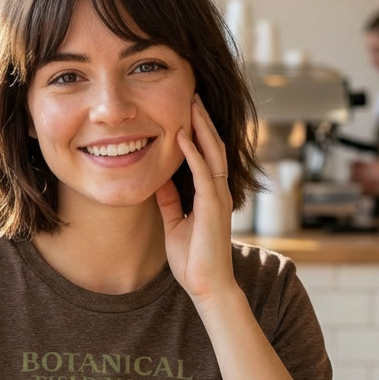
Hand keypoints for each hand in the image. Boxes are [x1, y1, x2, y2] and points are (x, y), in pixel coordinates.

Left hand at [155, 94, 236, 303]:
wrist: (206, 286)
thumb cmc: (192, 260)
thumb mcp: (174, 223)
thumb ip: (170, 201)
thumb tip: (159, 180)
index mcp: (209, 194)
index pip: (205, 154)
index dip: (196, 132)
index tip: (185, 110)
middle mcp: (218, 191)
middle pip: (212, 146)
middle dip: (202, 120)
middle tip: (191, 93)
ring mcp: (218, 197)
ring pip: (212, 152)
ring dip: (201, 127)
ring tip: (191, 103)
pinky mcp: (214, 207)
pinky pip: (204, 172)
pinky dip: (193, 152)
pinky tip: (181, 135)